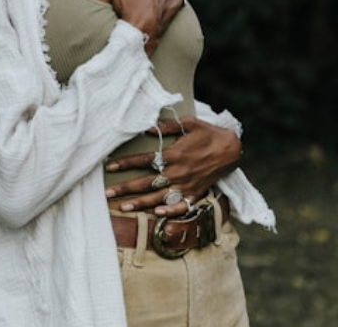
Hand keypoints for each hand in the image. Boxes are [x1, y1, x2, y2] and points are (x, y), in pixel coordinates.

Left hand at [104, 116, 241, 216]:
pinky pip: (181, 207)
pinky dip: (169, 212)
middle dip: (125, 188)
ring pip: (159, 197)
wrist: (231, 149)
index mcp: (174, 154)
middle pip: (146, 182)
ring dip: (140, 203)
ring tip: (122, 207)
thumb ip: (167, 125)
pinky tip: (155, 214)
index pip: (144, 159)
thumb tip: (147, 126)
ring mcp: (186, 185)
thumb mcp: (189, 123)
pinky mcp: (195, 194)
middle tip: (106, 193)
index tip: (109, 166)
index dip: (126, 163)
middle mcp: (178, 172)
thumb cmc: (207, 133)